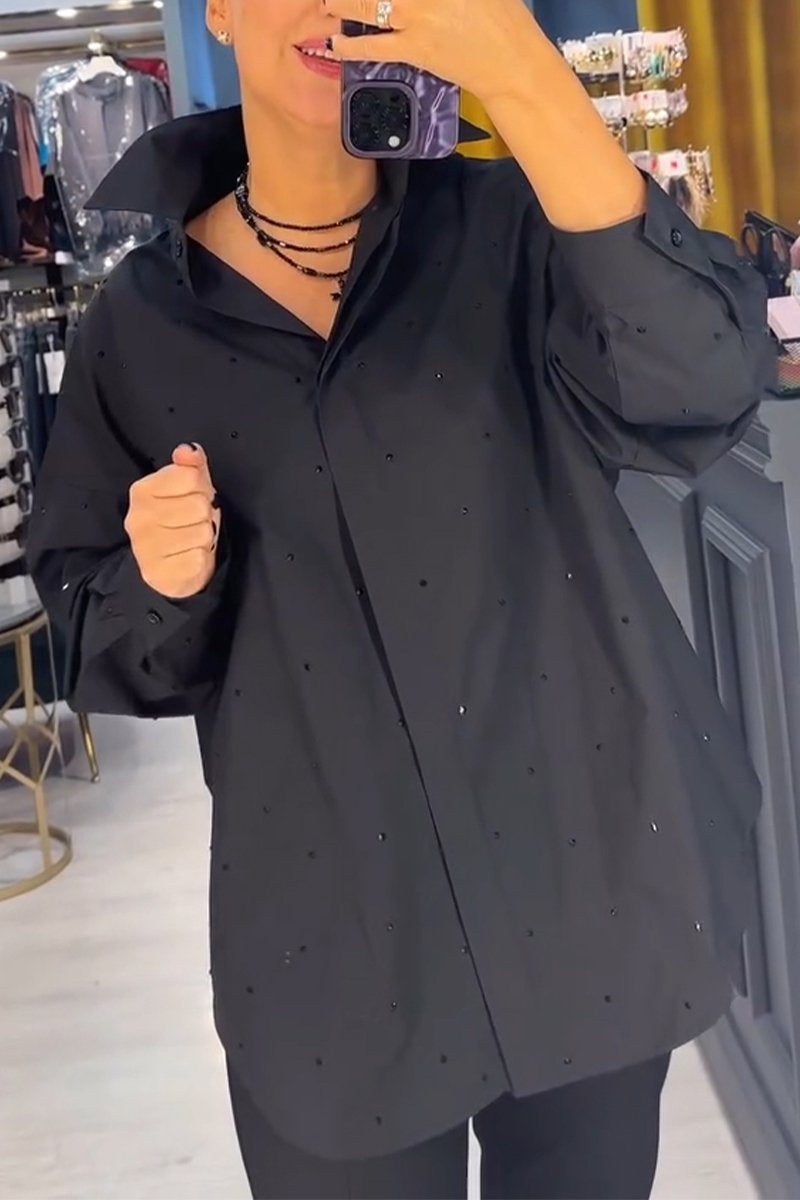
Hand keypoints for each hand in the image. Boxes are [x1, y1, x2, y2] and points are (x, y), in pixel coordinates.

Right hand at [124, 443, 219, 600]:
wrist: (171, 569)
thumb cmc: (182, 523)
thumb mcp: (189, 488)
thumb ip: (191, 465)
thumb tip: (188, 450)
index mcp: (142, 491)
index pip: (189, 476)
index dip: (200, 487)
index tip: (192, 497)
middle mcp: (138, 518)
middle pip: (198, 505)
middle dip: (204, 515)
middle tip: (193, 522)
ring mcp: (145, 548)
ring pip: (201, 532)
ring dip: (203, 538)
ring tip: (191, 540)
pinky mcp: (157, 573)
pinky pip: (198, 559)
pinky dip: (200, 560)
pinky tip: (188, 557)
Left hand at [324, 0, 539, 102]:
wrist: (511, 62)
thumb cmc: (501, 17)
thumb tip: (409, 2)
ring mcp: (420, 16)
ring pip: (370, 3)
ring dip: (343, 2)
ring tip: (328, 3)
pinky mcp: (416, 48)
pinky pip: (376, 45)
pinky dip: (352, 46)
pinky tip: (336, 41)